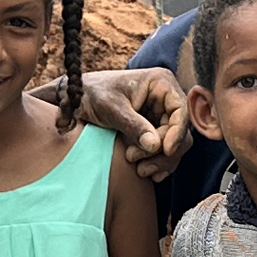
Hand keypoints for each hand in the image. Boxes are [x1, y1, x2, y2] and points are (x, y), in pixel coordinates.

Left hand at [62, 68, 193, 183]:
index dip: (177, 133)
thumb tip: (156, 146)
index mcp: (161, 83)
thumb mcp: (111, 108)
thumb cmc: (92, 94)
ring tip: (140, 170)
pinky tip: (148, 173)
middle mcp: (166, 99)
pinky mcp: (155, 130)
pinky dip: (158, 163)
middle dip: (163, 151)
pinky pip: (165, 151)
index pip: (181, 111)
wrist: (75, 99)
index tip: (165, 150)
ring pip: (175, 144)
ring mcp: (162, 116)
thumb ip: (133, 125)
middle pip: (180, 131)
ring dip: (160, 161)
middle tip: (137, 161)